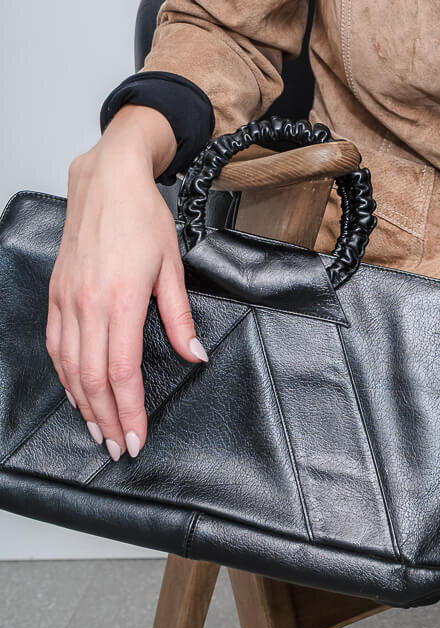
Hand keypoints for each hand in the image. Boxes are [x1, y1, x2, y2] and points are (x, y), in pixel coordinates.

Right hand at [46, 128, 205, 459]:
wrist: (108, 179)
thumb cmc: (143, 215)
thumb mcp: (172, 265)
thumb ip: (180, 316)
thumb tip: (195, 355)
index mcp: (122, 299)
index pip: (122, 371)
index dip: (129, 410)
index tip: (136, 437)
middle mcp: (88, 304)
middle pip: (93, 379)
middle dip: (106, 420)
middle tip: (117, 448)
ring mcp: (67, 300)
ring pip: (70, 368)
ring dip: (83, 405)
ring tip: (98, 431)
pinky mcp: (57, 294)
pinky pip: (56, 346)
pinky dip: (65, 377)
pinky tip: (76, 393)